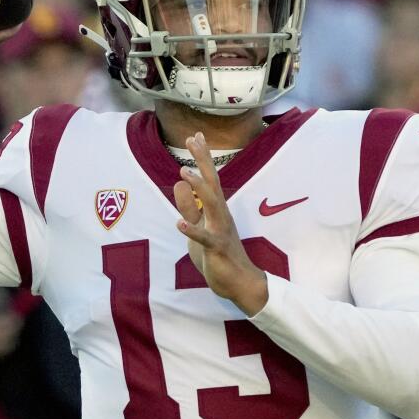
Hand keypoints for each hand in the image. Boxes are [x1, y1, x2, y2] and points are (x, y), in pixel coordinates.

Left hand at [172, 133, 267, 314]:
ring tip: (183, 171)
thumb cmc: (218, 254)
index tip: (195, 136)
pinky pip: (205, 238)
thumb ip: (189, 206)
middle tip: (194, 139)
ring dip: (198, 188)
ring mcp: (220, 231)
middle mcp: (221, 215)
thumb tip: (179, 183)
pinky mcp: (216, 249)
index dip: (202, 158)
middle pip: (212, 183)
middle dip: (203, 161)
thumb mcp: (197, 227)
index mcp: (217, 209)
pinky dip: (192, 230)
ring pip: (211, 205)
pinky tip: (179, 224)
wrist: (239, 282)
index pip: (209, 179)